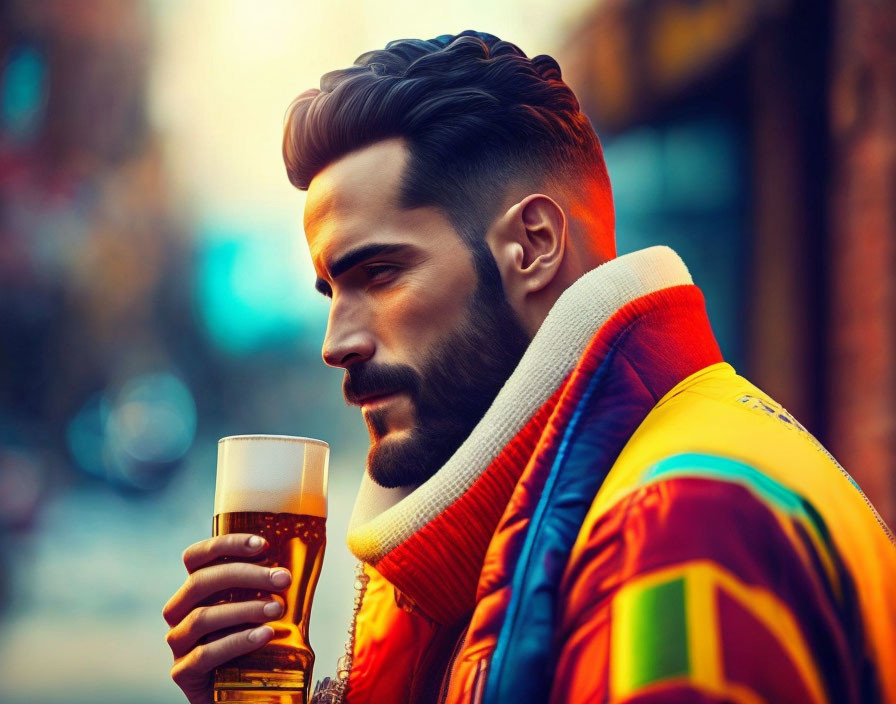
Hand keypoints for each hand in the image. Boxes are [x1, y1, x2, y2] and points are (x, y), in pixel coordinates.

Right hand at [162, 533, 292, 703]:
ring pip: (202, 617)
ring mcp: (178, 643)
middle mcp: (180, 612)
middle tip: (283, 578)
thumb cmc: (253, 641)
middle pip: (200, 582)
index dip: (226, 545)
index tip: (262, 544)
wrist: (241, 692)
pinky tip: (265, 635)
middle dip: (245, 575)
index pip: (196, 557)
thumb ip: (267, 586)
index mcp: (195, 589)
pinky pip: (204, 655)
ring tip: (277, 608)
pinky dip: (237, 641)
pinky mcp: (183, 673)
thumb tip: (302, 557)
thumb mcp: (259, 608)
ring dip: (243, 608)